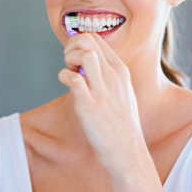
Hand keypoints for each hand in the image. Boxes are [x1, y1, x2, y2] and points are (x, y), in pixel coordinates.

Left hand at [58, 32, 142, 172]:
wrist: (127, 152)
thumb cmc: (121, 124)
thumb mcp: (122, 92)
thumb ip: (107, 75)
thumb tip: (85, 62)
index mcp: (121, 71)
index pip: (97, 39)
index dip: (79, 43)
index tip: (74, 57)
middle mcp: (113, 77)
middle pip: (88, 40)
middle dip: (71, 46)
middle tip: (68, 63)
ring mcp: (102, 91)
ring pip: (85, 55)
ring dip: (69, 58)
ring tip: (68, 72)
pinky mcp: (90, 106)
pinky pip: (73, 79)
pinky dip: (63, 76)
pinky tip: (65, 84)